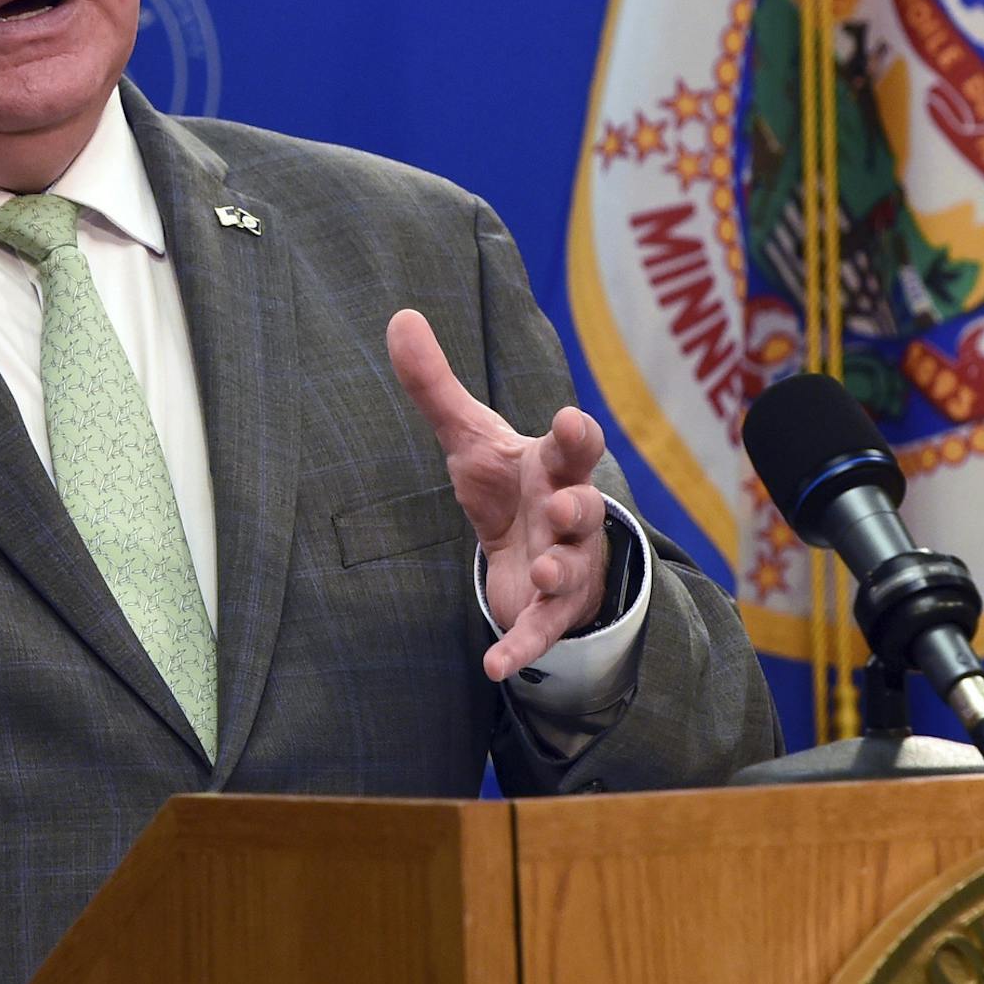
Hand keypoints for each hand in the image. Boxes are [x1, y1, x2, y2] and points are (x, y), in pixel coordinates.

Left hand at [386, 308, 611, 682]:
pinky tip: (495, 666)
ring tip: (539, 573)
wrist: (531, 548)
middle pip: (584, 508)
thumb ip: (434, 384)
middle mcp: (569, 515)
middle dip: (578, 507)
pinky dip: (520, 649)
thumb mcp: (470, 435)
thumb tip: (399, 317)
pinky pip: (541, 632)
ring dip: (557, 572)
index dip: (577, 436)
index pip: (576, 446)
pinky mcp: (550, 612)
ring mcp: (566, 566)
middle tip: (563, 504)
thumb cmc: (508, 483)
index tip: (571, 421)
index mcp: (554, 467)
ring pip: (570, 570)